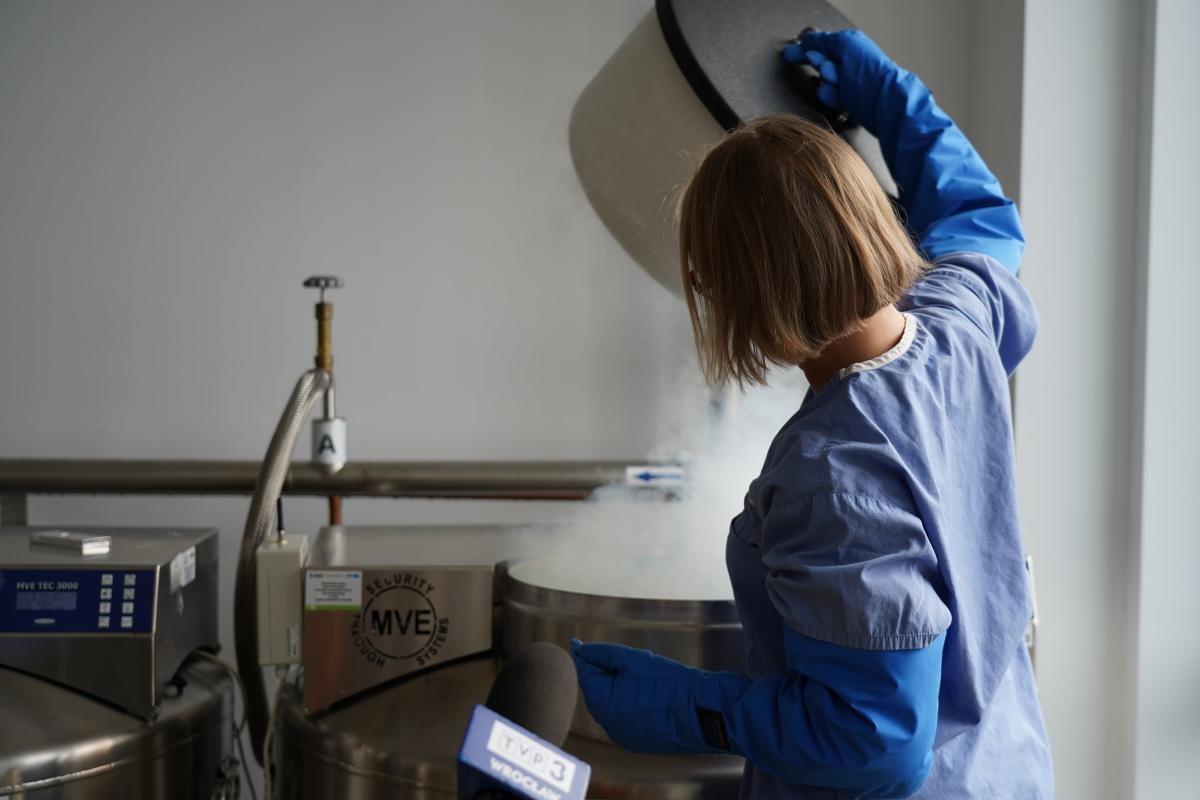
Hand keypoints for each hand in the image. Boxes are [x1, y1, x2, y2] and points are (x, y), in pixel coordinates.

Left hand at [571, 640, 716, 754]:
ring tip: (636, 676)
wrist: (702, 713)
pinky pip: (621, 719)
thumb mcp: (633, 660)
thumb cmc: (668, 683)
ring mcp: (621, 736)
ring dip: (613, 689)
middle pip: (595, 691)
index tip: (578, 642)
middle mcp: (607, 724)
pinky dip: (625, 704)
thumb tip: (579, 649)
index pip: (583, 674)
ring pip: (608, 705)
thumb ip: (603, 654)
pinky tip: (644, 694)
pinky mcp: (636, 742)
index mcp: (602, 703)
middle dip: (600, 673)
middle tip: (615, 657)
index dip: (583, 656)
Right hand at [781, 29, 902, 132]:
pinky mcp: (848, 102)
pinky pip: (829, 99)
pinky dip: (832, 98)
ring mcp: (849, 84)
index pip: (821, 46)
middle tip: (830, 70)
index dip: (804, 50)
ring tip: (839, 87)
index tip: (790, 54)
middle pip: (820, 65)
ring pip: (823, 84)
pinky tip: (840, 99)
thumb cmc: (868, 71)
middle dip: (822, 67)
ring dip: (827, 86)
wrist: (883, 102)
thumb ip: (823, 41)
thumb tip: (806, 39)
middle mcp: (850, 64)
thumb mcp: (844, 45)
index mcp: (851, 47)